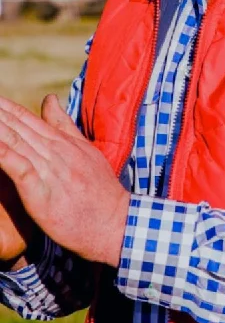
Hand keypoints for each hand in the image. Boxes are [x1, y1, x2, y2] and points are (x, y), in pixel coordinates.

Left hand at [0, 94, 130, 266]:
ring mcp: (50, 170)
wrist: (115, 222)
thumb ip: (65, 126)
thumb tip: (49, 99)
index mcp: (66, 143)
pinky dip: (3, 153)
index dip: (7, 107)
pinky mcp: (41, 190)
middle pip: (18, 127)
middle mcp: (57, 151)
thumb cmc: (101, 192)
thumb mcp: (87, 153)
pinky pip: (18, 167)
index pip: (29, 119)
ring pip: (15, 142)